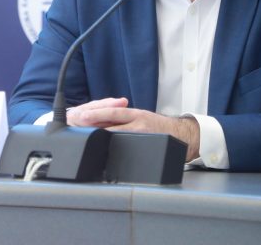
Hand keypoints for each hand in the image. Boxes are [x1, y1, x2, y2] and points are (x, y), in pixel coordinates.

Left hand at [66, 98, 199, 161]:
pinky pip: (126, 144)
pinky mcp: (147, 143)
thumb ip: (125, 121)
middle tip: (76, 123)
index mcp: (136, 114)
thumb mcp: (143, 120)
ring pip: (116, 133)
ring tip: (84, 136)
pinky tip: (103, 148)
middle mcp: (138, 121)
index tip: (80, 115)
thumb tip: (103, 125)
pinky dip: (114, 145)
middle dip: (92, 123)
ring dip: (99, 134)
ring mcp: (142, 133)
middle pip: (110, 121)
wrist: (184, 137)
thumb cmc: (161, 129)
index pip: (111, 112)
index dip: (95, 113)